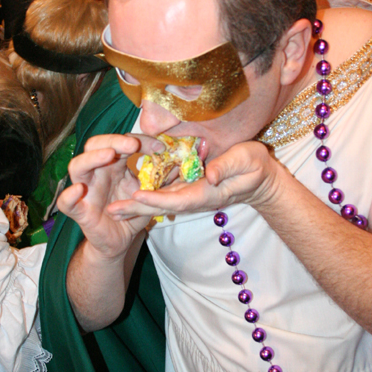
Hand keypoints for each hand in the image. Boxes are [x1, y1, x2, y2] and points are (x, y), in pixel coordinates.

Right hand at [57, 133, 162, 257]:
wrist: (119, 241)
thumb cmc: (130, 213)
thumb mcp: (147, 193)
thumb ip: (159, 180)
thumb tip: (179, 164)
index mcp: (112, 166)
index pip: (119, 142)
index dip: (138, 140)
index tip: (159, 147)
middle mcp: (96, 173)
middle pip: (94, 145)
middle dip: (112, 140)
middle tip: (132, 144)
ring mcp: (85, 191)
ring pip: (77, 166)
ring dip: (92, 158)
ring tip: (109, 155)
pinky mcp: (79, 212)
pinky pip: (66, 202)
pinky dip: (69, 195)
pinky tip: (79, 190)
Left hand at [106, 140, 283, 219]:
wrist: (260, 179)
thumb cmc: (255, 166)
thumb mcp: (247, 160)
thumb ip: (228, 167)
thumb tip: (209, 175)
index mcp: (206, 192)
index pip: (178, 198)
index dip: (156, 198)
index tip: (136, 196)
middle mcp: (195, 197)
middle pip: (162, 206)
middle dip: (137, 209)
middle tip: (111, 211)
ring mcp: (191, 195)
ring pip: (160, 202)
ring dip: (136, 207)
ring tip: (112, 210)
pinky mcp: (188, 190)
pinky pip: (165, 196)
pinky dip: (146, 198)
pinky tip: (128, 198)